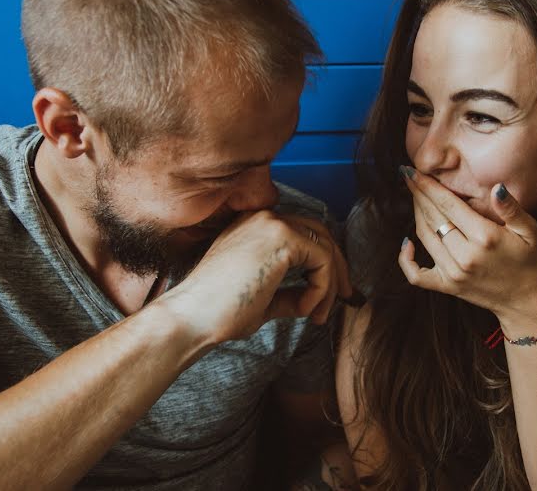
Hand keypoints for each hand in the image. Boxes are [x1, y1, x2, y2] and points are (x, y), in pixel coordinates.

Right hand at [161, 210, 351, 342]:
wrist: (192, 318)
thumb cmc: (218, 313)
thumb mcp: (262, 299)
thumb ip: (289, 292)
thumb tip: (313, 298)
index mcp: (253, 227)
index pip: (302, 234)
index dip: (323, 263)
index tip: (329, 294)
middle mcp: (263, 217)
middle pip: (320, 234)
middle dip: (337, 269)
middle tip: (344, 300)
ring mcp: (272, 223)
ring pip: (325, 247)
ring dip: (330, 284)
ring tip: (317, 315)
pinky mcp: (282, 237)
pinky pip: (322, 261)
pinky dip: (322, 289)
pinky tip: (305, 309)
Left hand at [398, 167, 536, 328]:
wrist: (526, 302)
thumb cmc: (531, 262)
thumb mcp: (530, 231)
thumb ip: (511, 209)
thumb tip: (496, 188)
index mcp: (485, 237)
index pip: (448, 204)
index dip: (428, 186)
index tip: (413, 171)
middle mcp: (465, 255)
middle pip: (432, 217)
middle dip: (418, 194)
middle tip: (410, 177)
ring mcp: (453, 273)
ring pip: (424, 237)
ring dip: (416, 215)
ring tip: (415, 197)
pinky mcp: (447, 286)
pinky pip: (416, 274)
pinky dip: (405, 259)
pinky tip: (407, 243)